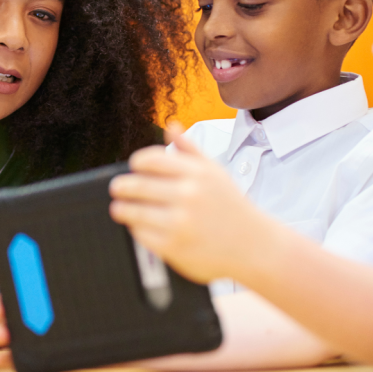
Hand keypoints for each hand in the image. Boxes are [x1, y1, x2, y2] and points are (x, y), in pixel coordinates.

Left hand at [108, 123, 275, 282]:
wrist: (254, 246)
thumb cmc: (230, 206)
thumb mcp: (215, 172)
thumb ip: (189, 149)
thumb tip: (170, 125)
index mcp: (196, 173)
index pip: (148, 160)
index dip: (136, 164)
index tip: (134, 169)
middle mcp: (188, 195)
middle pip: (134, 185)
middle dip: (121, 187)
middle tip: (118, 189)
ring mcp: (180, 222)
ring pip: (131, 211)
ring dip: (121, 208)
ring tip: (121, 208)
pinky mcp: (173, 246)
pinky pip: (140, 233)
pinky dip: (136, 229)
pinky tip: (140, 226)